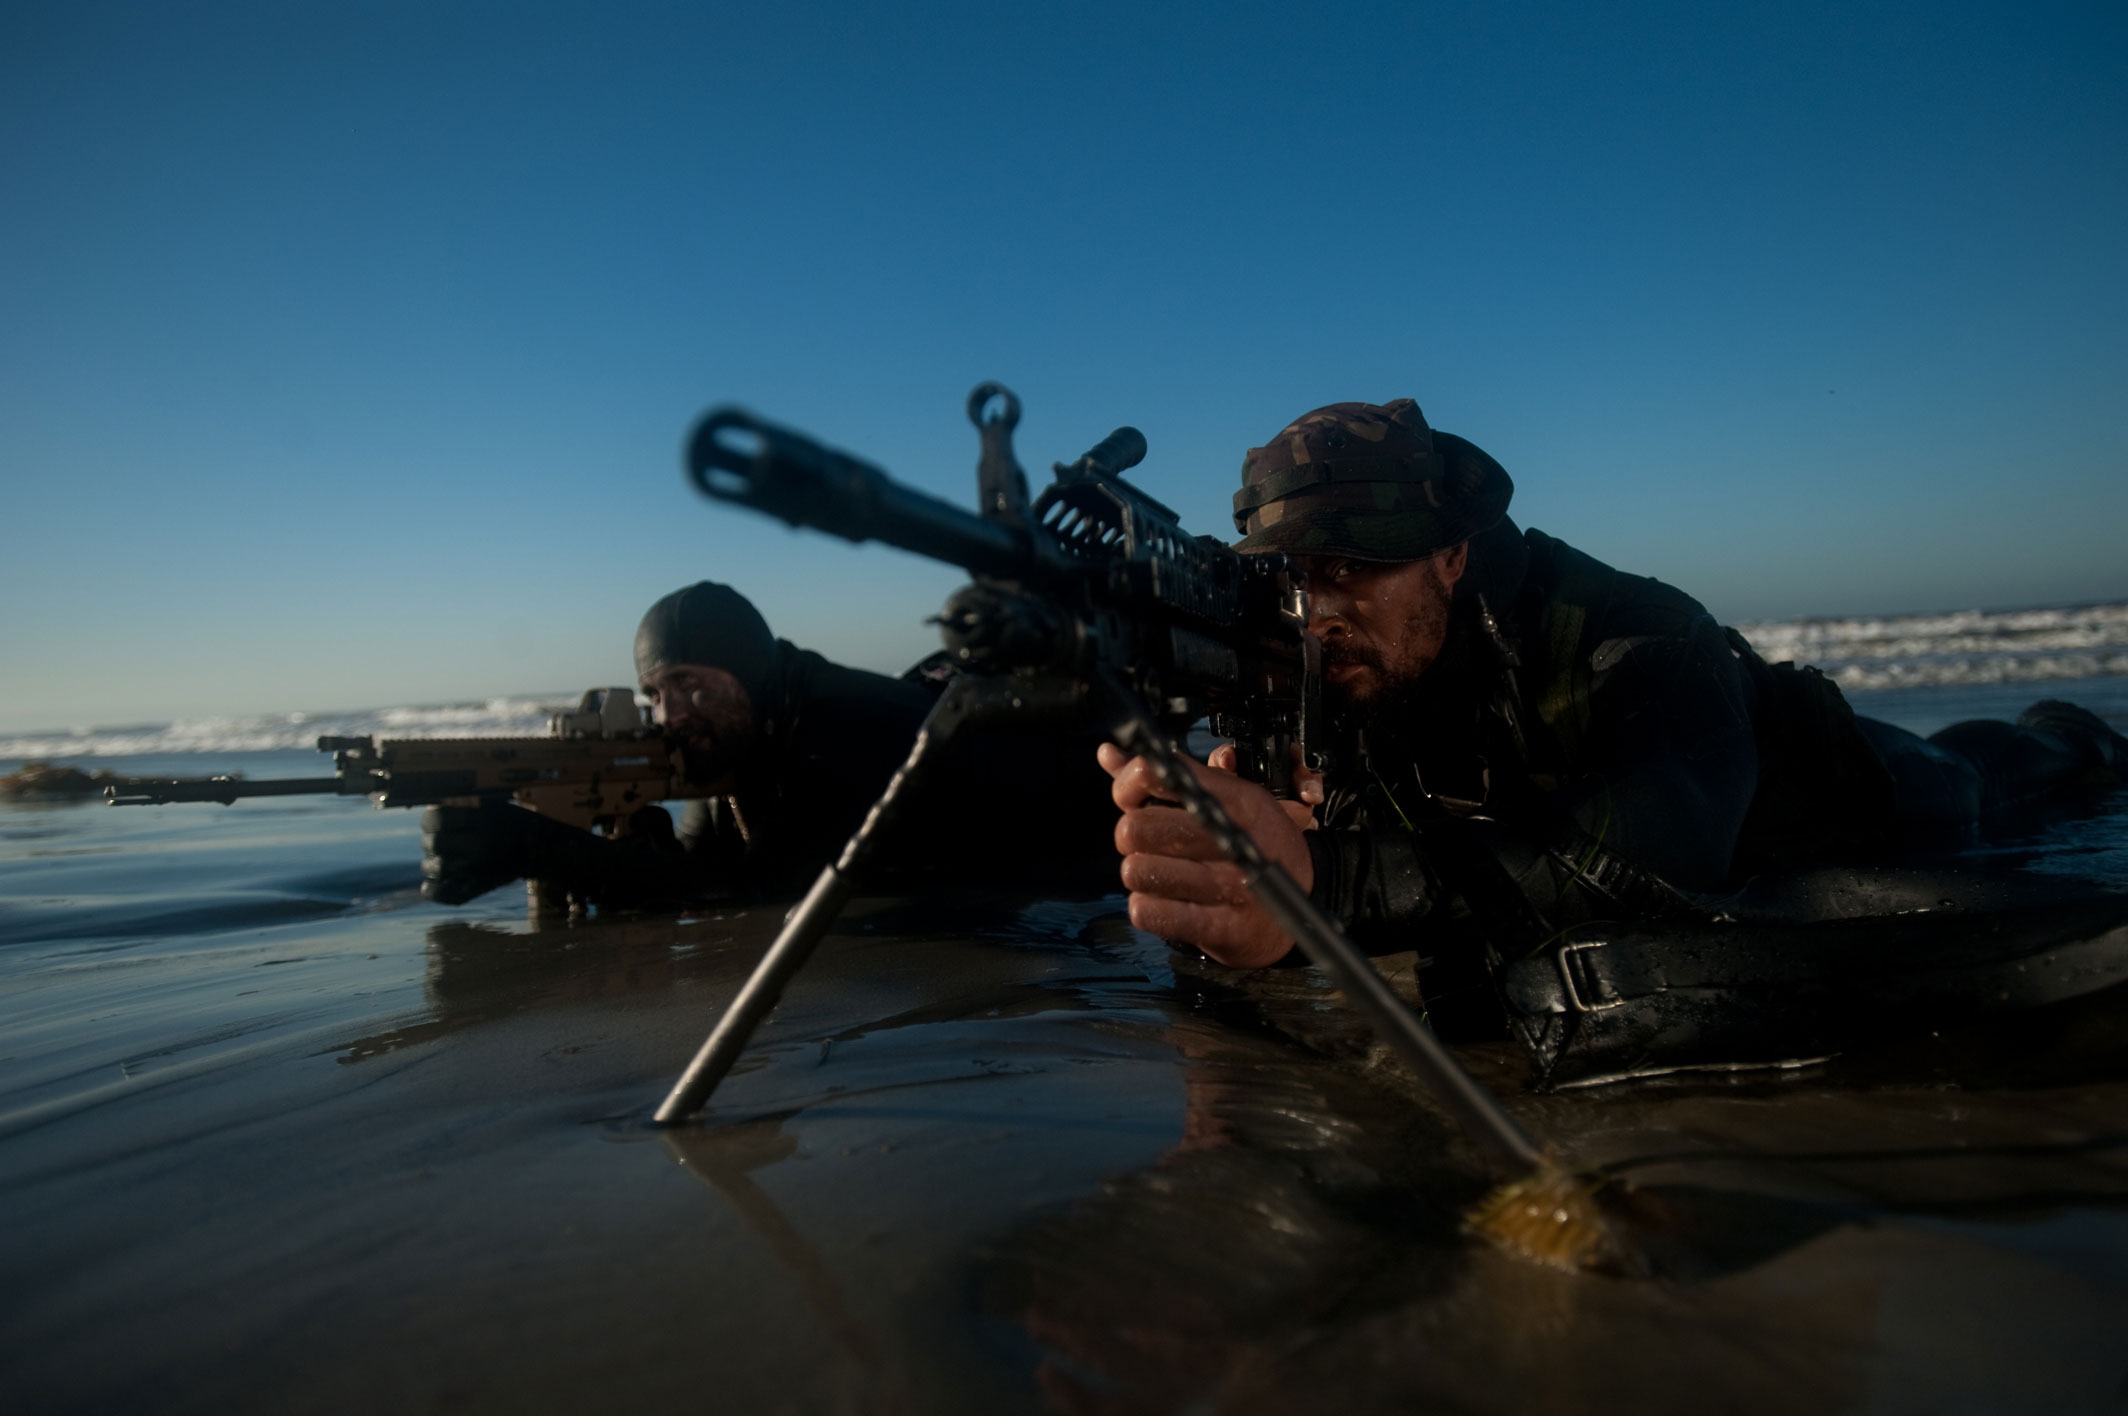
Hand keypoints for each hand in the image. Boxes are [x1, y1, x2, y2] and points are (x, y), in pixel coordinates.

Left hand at [419, 800, 647, 904]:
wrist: (544, 849)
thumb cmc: (514, 822)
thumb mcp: (492, 806)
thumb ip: (461, 807)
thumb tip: (428, 813)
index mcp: (482, 821)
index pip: (436, 819)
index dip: (430, 819)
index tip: (435, 821)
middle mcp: (479, 845)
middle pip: (434, 843)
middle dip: (432, 841)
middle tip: (441, 841)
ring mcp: (478, 869)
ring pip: (436, 867)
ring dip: (432, 863)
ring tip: (443, 859)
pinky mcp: (478, 888)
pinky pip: (445, 895)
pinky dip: (432, 891)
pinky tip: (430, 884)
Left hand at [1098, 742, 1317, 967]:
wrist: (1306, 901)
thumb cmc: (1256, 844)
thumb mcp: (1226, 799)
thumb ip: (1165, 777)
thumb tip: (1109, 753)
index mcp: (1235, 798)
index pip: (1158, 775)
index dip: (1129, 786)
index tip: (1132, 798)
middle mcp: (1233, 839)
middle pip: (1138, 827)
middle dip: (1131, 836)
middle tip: (1148, 843)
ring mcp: (1229, 885)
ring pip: (1138, 871)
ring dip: (1140, 875)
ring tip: (1159, 874)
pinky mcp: (1222, 927)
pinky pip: (1151, 913)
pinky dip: (1147, 909)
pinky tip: (1162, 902)